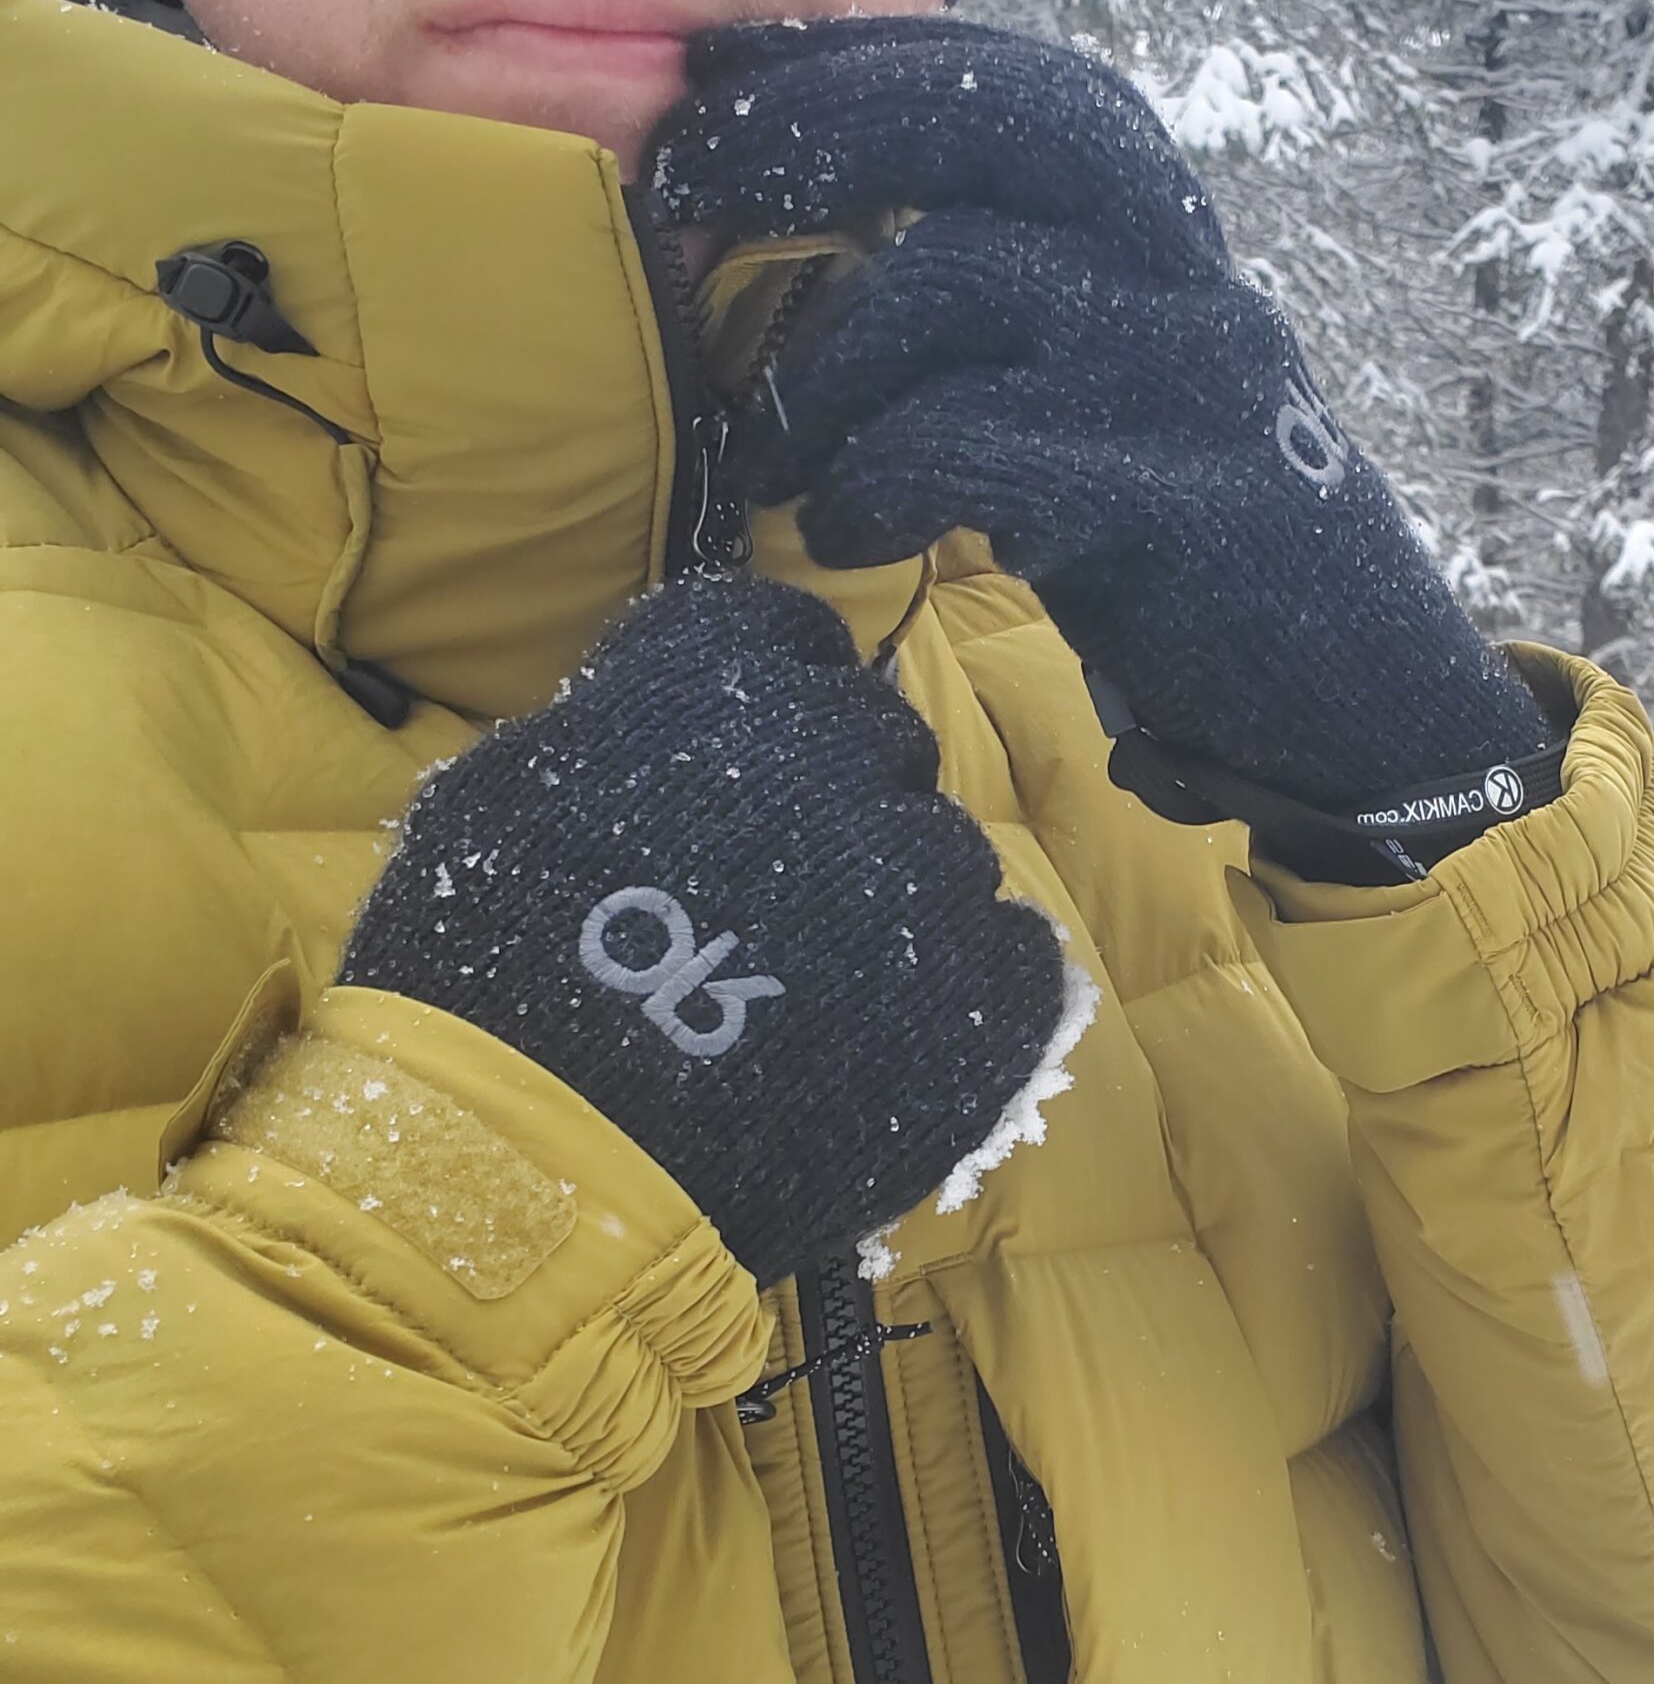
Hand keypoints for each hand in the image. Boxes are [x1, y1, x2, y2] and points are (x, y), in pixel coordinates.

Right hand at [339, 577, 1070, 1282]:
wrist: (539, 1167)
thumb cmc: (486, 984)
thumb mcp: (502, 797)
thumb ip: (608, 727)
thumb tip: (668, 716)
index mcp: (719, 679)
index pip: (787, 636)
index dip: (770, 700)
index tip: (750, 765)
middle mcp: (839, 749)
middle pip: (874, 744)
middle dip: (833, 804)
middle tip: (775, 903)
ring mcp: (925, 874)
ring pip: (942, 857)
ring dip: (896, 909)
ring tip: (818, 1000)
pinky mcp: (985, 995)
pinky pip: (1016, 961)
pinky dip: (971, 995)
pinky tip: (902, 1041)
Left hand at [648, 19, 1550, 823]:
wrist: (1363, 710)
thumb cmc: (1196, 561)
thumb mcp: (1117, 408)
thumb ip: (1022, 323)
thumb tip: (834, 263)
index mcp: (1170, 253)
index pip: (1026, 92)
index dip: (874, 58)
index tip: (734, 64)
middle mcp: (1188, 283)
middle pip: (1000, 121)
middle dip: (822, 125)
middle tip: (695, 180)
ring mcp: (1187, 383)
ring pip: (951, 275)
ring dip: (821, 363)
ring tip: (780, 454)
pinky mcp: (1172, 502)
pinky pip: (963, 444)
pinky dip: (870, 480)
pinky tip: (847, 530)